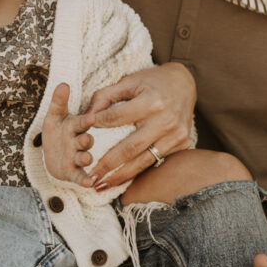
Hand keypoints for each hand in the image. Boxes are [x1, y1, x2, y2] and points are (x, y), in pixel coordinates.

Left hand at [39, 84, 88, 185]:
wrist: (52, 153)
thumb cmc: (57, 131)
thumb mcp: (54, 116)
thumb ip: (58, 101)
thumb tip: (62, 84)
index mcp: (76, 127)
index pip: (81, 122)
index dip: (85, 121)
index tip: (90, 118)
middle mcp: (79, 142)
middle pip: (84, 141)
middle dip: (85, 140)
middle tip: (86, 139)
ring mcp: (77, 157)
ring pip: (83, 157)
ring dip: (86, 158)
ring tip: (87, 158)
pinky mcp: (74, 172)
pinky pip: (80, 176)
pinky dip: (85, 180)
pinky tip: (90, 183)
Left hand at [72, 62, 196, 190]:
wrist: (185, 84)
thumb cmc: (153, 81)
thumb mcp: (129, 81)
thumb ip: (105, 97)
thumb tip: (86, 117)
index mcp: (152, 102)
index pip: (116, 118)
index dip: (96, 126)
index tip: (81, 134)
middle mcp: (166, 121)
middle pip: (130, 148)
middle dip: (107, 164)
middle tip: (89, 176)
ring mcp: (176, 135)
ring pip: (143, 161)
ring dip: (120, 176)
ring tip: (101, 185)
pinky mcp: (182, 145)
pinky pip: (155, 161)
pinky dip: (136, 172)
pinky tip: (121, 179)